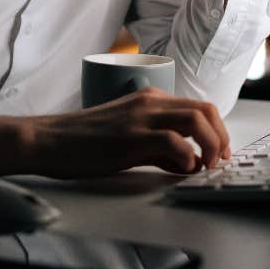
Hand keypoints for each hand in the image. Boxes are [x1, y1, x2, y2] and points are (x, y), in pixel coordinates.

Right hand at [0, 88, 231, 177]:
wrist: (48, 139)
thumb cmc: (82, 140)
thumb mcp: (127, 136)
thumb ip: (158, 145)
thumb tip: (187, 161)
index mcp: (150, 98)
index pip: (199, 106)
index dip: (218, 130)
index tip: (219, 152)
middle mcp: (150, 102)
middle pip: (205, 110)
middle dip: (221, 137)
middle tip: (220, 161)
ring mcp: (140, 117)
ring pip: (196, 121)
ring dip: (210, 146)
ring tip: (206, 167)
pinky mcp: (130, 137)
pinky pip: (173, 143)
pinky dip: (187, 157)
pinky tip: (182, 170)